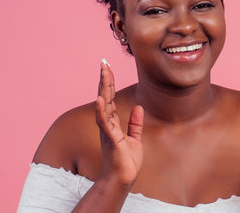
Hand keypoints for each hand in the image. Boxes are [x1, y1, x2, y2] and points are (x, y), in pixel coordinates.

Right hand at [96, 60, 143, 187]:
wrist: (123, 179)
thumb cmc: (126, 161)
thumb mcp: (134, 138)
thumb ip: (135, 123)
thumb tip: (138, 107)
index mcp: (112, 122)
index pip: (110, 97)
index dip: (109, 82)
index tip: (107, 66)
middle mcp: (107, 123)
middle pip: (105, 96)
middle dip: (104, 79)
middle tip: (104, 62)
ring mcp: (107, 130)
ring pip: (104, 105)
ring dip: (103, 89)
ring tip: (104, 73)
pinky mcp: (111, 139)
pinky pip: (105, 122)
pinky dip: (102, 110)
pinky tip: (101, 99)